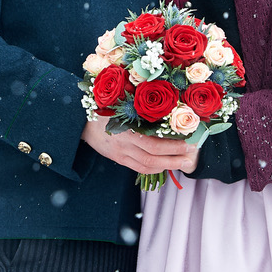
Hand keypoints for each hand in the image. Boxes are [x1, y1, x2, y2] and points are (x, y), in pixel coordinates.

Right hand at [82, 116, 199, 174]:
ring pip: (147, 166)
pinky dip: (155, 168)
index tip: (189, 141)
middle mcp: (123, 145)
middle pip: (152, 157)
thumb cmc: (103, 107)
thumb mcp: (119, 103)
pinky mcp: (119, 159)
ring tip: (183, 162)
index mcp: (124, 129)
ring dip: (168, 165)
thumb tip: (166, 106)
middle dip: (174, 157)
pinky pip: (139, 168)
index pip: (153, 144)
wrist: (80, 122)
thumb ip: (139, 107)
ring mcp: (120, 154)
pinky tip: (166, 164)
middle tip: (191, 154)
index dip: (172, 146)